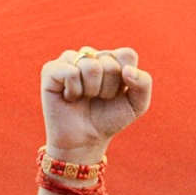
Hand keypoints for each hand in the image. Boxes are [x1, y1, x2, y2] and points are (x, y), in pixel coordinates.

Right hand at [41, 47, 152, 163]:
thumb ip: (144, 83)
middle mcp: (90, 55)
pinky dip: (74, 91)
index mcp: (111, 58)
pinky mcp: (51, 69)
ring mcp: (70, 59)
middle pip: (109, 63)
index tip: (118, 93)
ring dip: (92, 90)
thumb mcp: (137, 105)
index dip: (126, 79)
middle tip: (99, 98)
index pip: (127, 54)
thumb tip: (127, 70)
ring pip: (91, 66)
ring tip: (84, 98)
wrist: (85, 140)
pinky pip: (70, 72)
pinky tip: (70, 97)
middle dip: (108, 88)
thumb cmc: (109, 119)